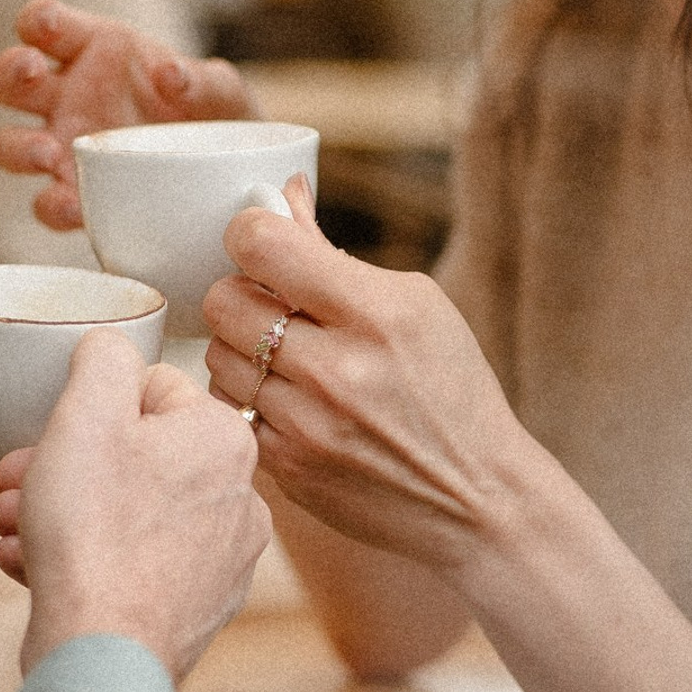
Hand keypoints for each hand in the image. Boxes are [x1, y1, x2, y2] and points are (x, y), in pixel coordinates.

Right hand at [0, 0, 253, 230]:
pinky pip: (46, 202)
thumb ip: (204, 80)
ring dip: (19, 146)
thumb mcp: (222, 92)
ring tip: (50, 153)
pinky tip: (74, 205)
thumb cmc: (215, 117)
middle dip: (10, 71)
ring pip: (9, 143)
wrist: (233, 176)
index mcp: (93, 51)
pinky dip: (53, 205)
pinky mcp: (74, 193)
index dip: (37, 21)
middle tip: (31, 72)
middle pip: (9, 79)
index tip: (45, 26)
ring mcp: (64, 146)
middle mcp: (67, 95)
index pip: (46, 24)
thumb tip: (172, 75)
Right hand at [0, 331, 270, 680]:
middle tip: (15, 482)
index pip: (152, 389)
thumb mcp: (86, 414)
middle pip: (136, 457)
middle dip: (64, 466)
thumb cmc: (94, 531)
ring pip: (127, 513)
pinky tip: (35, 569)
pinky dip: (84, 562)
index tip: (47, 434)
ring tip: (14, 529)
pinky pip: (132, 565)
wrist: (101, 652)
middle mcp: (242, 498)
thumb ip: (104, 359)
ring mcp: (222, 562)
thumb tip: (111, 347)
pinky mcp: (196, 611)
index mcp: (226, 439)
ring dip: (61, 514)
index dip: (86, 408)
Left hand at [202, 179, 541, 573]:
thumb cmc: (449, 388)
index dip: (250, 233)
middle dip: (241, 293)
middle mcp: (335, 370)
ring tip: (281, 356)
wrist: (474, 497)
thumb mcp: (415, 304)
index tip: (262, 244)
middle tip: (271, 306)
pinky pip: (226, 411)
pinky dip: (247, 397)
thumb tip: (279, 195)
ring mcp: (305, 426)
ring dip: (238, 348)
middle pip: (223, 300)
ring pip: (216, 356)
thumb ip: (334, 254)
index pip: (263, 245)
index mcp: (376, 313)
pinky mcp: (286, 469)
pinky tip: (284, 399)